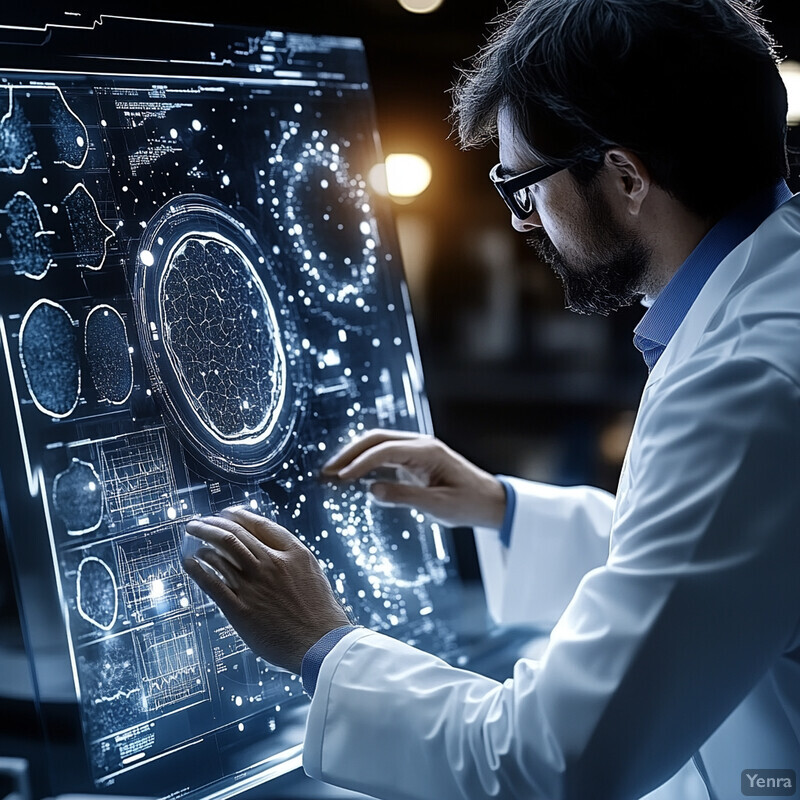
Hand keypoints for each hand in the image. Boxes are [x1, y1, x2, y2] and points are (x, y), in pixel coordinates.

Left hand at [181, 506, 351, 674]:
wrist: (321, 643)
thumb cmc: (319, 609)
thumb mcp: (311, 570)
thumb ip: (289, 555)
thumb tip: (265, 543)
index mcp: (292, 552)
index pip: (257, 524)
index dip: (236, 515)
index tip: (224, 513)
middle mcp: (271, 564)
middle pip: (233, 535)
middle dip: (211, 524)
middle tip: (197, 522)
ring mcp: (254, 587)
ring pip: (219, 554)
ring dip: (202, 541)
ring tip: (193, 538)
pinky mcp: (240, 610)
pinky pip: (212, 583)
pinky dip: (197, 569)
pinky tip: (188, 562)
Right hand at [321, 429, 505, 528]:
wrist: (491, 501)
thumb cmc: (469, 503)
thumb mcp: (438, 505)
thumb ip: (405, 496)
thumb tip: (372, 490)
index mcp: (428, 451)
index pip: (386, 450)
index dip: (361, 462)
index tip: (341, 477)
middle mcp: (421, 445)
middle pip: (377, 439)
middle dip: (350, 453)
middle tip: (327, 471)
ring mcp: (418, 450)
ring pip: (379, 445)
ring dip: (356, 456)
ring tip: (333, 473)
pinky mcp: (416, 460)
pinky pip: (386, 455)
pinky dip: (367, 463)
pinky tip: (353, 475)